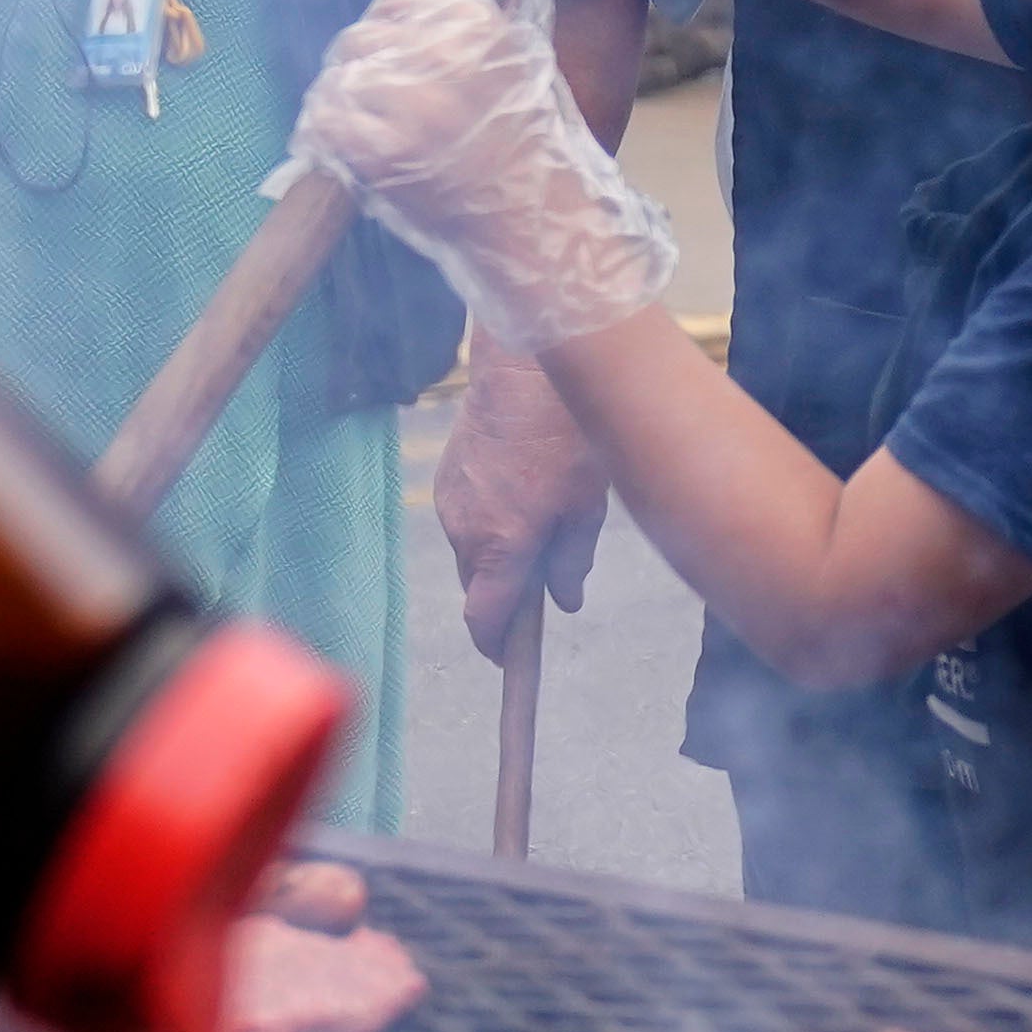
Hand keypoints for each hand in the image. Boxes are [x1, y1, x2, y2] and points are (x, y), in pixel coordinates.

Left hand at [294, 0, 680, 356]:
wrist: (540, 229)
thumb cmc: (535, 151)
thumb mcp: (524, 65)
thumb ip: (478, 25)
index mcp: (479, 23)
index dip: (395, 20)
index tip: (401, 49)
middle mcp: (441, 55)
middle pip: (362, 34)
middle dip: (366, 64)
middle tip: (383, 100)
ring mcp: (408, 105)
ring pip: (336, 77)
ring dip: (343, 101)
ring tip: (367, 128)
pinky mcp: (380, 153)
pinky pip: (322, 122)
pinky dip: (325, 136)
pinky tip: (348, 150)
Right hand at [434, 351, 606, 657]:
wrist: (522, 371)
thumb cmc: (565, 436)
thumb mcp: (586, 505)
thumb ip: (572, 561)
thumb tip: (564, 601)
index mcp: (502, 546)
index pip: (485, 619)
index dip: (496, 646)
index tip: (509, 660)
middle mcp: (465, 532)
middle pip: (477, 588)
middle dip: (504, 598)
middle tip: (541, 589)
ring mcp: (449, 505)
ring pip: (470, 554)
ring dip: (497, 557)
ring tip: (539, 529)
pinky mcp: (444, 481)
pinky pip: (464, 521)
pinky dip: (487, 525)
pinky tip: (519, 498)